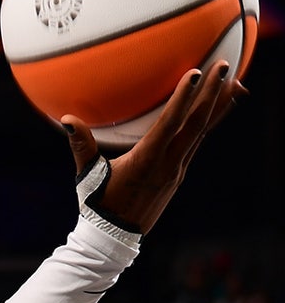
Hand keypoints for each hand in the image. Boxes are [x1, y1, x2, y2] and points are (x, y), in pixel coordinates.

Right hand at [62, 61, 248, 233]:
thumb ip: (81, 146)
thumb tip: (67, 120)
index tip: (195, 73)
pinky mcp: (178, 174)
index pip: (170, 123)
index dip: (184, 97)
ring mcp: (177, 169)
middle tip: (225, 66)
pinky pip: (198, 143)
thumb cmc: (98, 204)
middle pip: (196, 123)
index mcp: (147, 160)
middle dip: (212, 93)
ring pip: (202, 132)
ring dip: (218, 107)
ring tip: (236, 84)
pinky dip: (209, 124)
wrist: (116, 236)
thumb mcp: (87, 175)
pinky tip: (214, 112)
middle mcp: (169, 163)